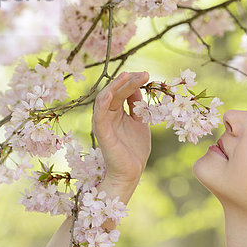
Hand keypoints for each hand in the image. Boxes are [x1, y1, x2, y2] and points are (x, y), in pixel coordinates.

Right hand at [93, 71, 150, 187]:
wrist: (131, 172)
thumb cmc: (135, 150)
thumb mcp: (140, 123)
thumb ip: (138, 107)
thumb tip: (139, 87)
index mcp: (117, 111)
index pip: (123, 90)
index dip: (133, 81)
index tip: (147, 75)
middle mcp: (108, 114)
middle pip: (116, 91)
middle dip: (129, 81)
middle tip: (145, 74)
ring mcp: (104, 122)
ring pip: (105, 98)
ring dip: (116, 86)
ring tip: (127, 76)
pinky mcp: (101, 132)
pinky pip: (99, 114)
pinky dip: (103, 102)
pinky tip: (111, 93)